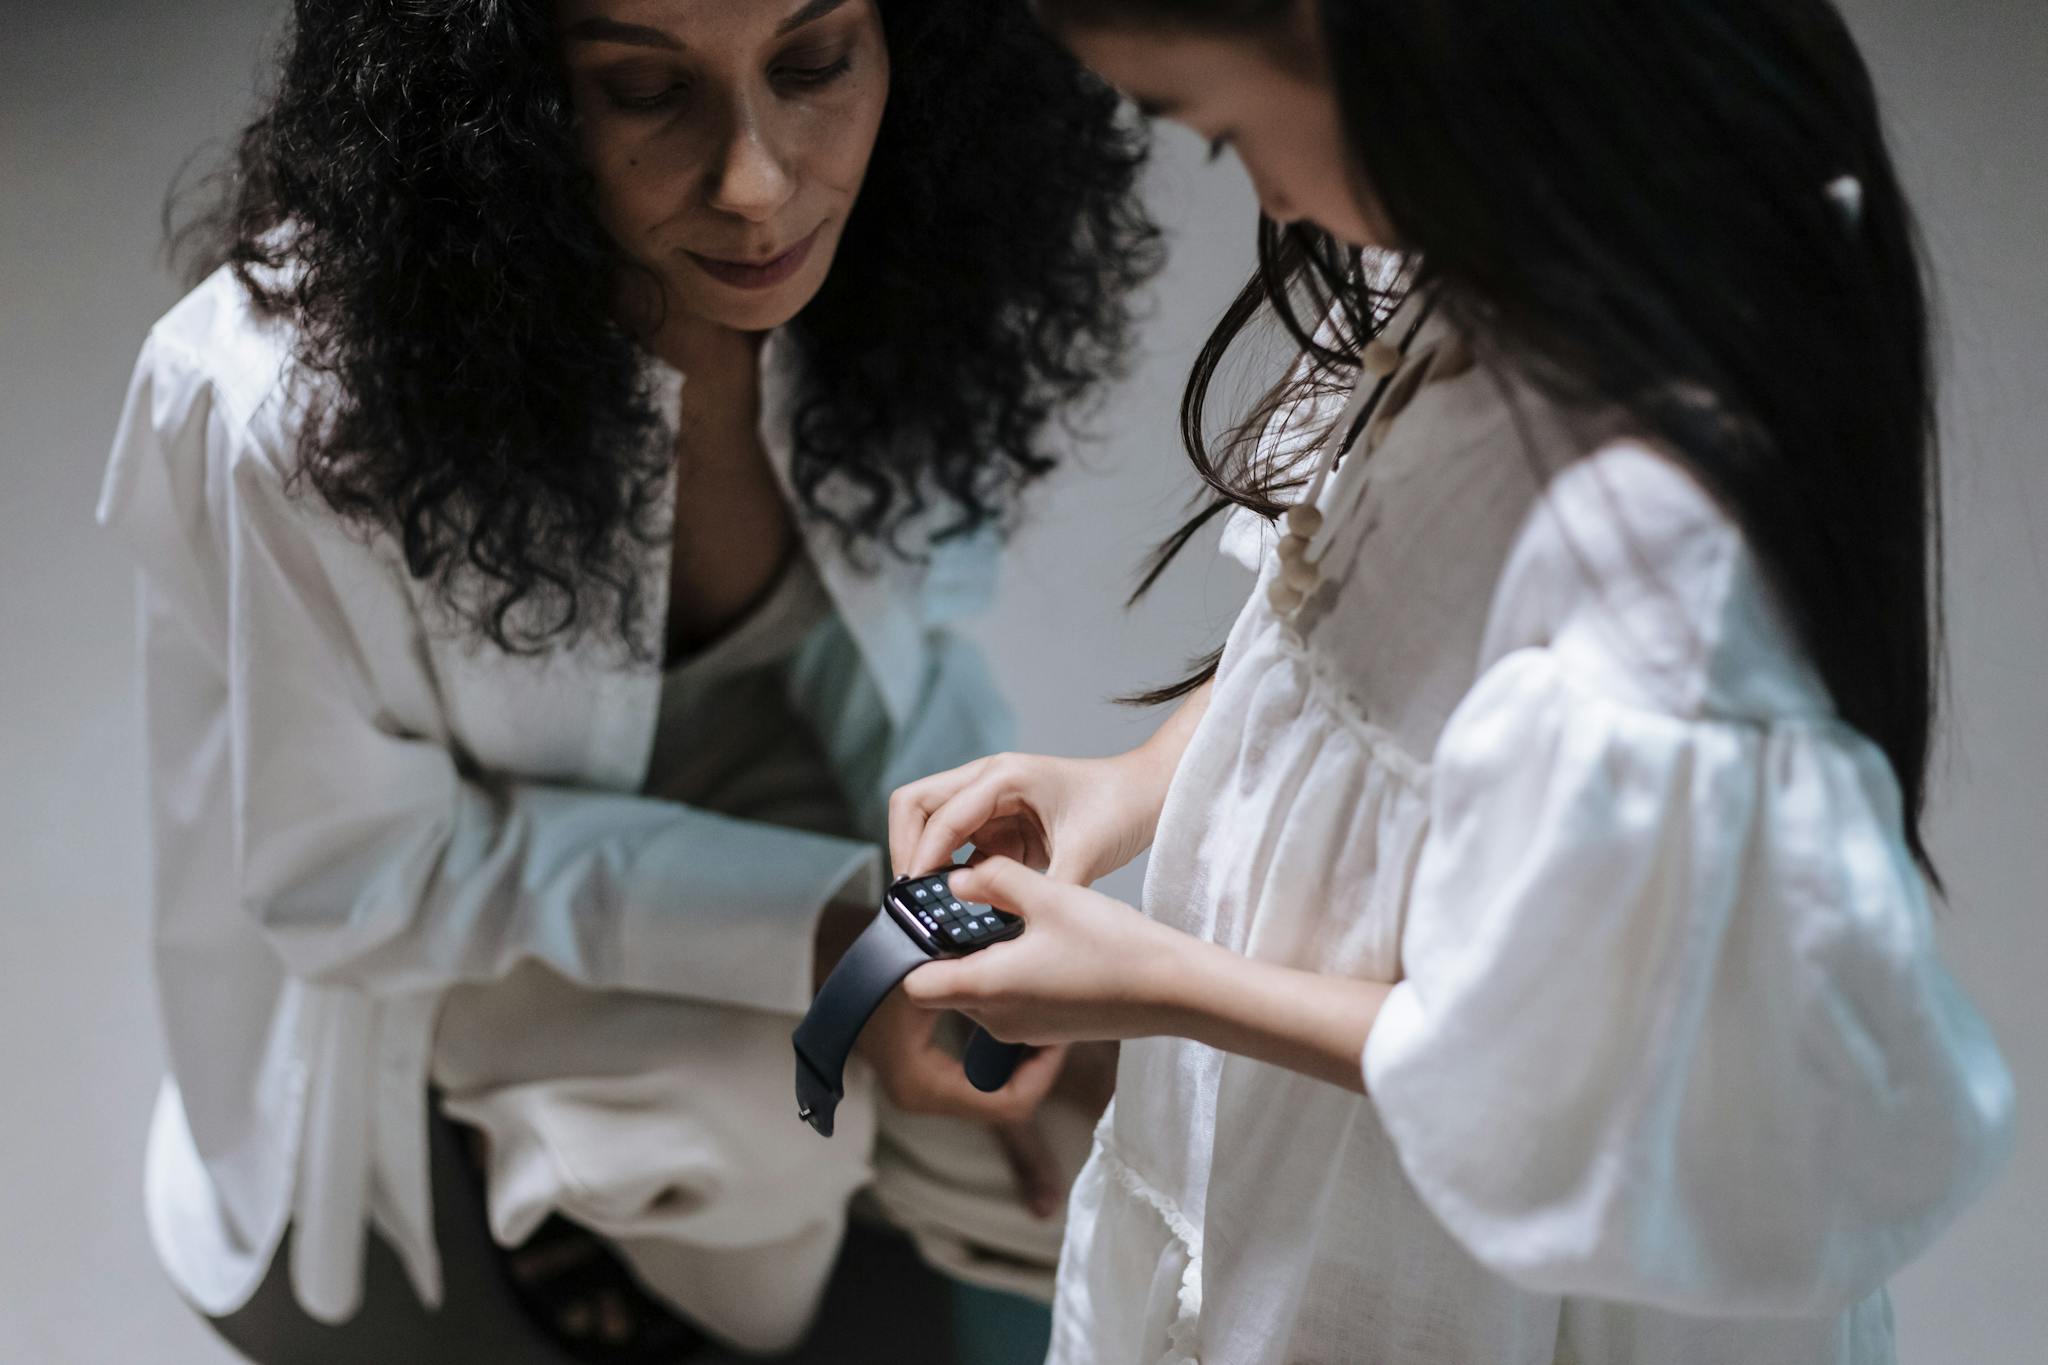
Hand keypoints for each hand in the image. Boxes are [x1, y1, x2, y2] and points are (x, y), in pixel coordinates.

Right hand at [853, 987, 1069, 1125]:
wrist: (840, 972)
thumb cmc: (874, 972)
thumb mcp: (922, 975)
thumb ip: (963, 984)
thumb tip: (1016, 983)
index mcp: (925, 1087)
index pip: (1010, 1103)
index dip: (1044, 1071)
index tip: (1058, 1033)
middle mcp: (925, 1098)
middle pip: (1008, 1102)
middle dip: (1038, 1065)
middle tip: (1056, 1024)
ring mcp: (926, 1091)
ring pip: (997, 1092)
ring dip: (1023, 1061)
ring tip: (1041, 1021)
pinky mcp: (928, 1079)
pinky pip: (981, 1081)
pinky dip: (1003, 1057)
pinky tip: (1015, 1024)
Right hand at [888, 749, 1167, 888]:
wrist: (1147, 794)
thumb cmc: (1121, 808)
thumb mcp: (1085, 854)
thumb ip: (1045, 891)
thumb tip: (1011, 931)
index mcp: (1005, 776)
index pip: (941, 814)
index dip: (924, 856)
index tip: (916, 897)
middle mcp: (988, 781)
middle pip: (915, 805)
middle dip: (906, 848)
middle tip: (913, 898)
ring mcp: (988, 801)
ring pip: (927, 824)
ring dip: (923, 860)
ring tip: (931, 906)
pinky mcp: (996, 824)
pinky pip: (955, 845)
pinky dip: (948, 871)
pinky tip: (960, 904)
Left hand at [901, 858, 1191, 1046]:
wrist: (1172, 990)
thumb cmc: (1113, 945)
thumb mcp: (1049, 894)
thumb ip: (994, 880)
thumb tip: (958, 879)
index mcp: (987, 987)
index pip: (914, 984)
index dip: (916, 950)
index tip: (932, 915)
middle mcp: (996, 1019)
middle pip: (944, 988)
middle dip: (951, 950)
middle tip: (976, 905)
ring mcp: (1022, 1030)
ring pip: (977, 995)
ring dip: (984, 961)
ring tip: (1016, 919)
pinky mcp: (1047, 1029)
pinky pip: (1009, 1003)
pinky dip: (1012, 975)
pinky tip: (1044, 942)